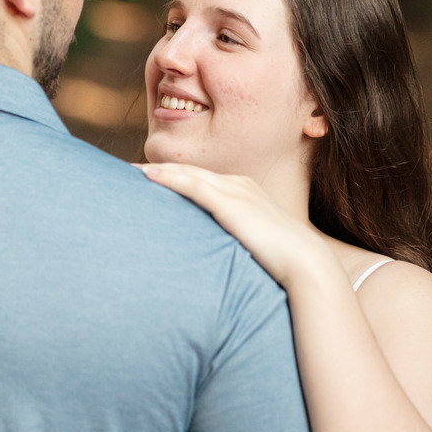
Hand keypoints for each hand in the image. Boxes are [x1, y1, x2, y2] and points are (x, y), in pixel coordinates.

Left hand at [140, 162, 331, 289]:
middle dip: (157, 169)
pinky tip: (148, 176)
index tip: (146, 178)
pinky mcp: (229, 203)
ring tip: (128, 171)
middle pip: (188, 171)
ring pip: (186, 174)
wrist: (305, 262)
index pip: (199, 179)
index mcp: (243, 191)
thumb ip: (231, 240)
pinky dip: (169, 178)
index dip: (172, 176)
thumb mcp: (251, 243)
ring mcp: (234, 191)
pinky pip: (192, 186)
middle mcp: (237, 184)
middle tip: (127, 170)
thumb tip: (211, 255)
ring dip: (156, 171)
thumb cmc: (280, 260)